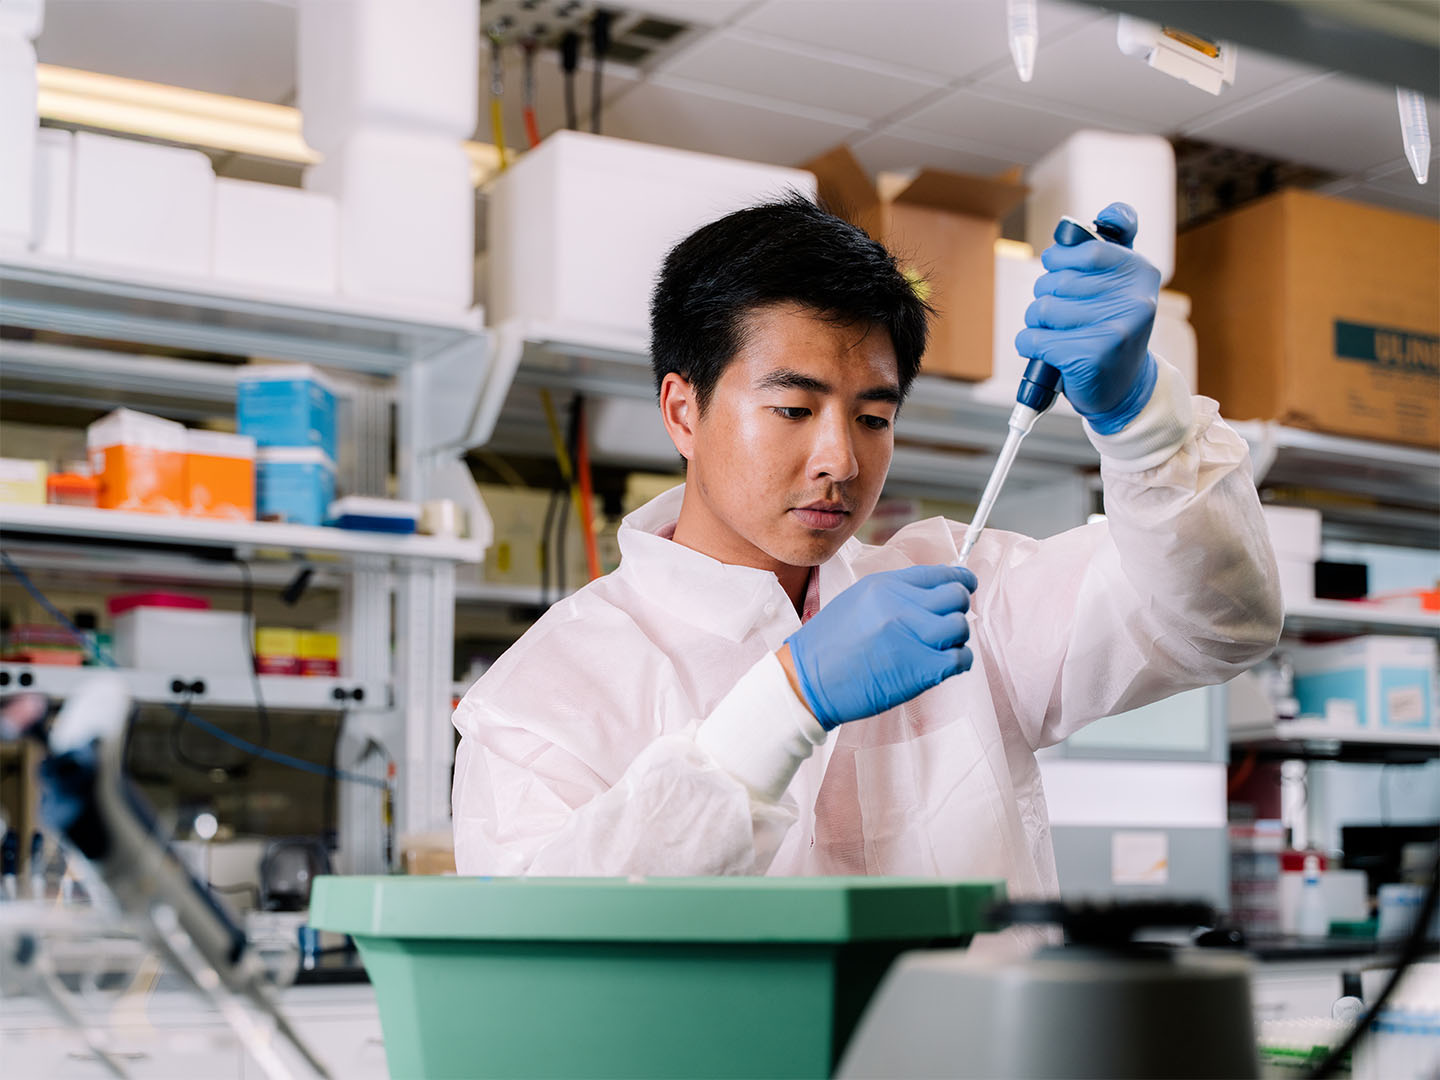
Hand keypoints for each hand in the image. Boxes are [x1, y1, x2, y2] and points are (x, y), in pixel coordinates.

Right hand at [781, 564, 976, 729]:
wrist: (807, 681)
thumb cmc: (828, 646)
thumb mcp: (857, 601)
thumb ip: (895, 593)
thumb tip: (933, 591)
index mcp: (885, 586)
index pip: (940, 573)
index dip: (960, 581)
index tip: (964, 587)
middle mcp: (901, 605)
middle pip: (957, 595)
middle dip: (957, 608)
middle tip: (944, 623)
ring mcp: (912, 636)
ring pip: (961, 626)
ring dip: (955, 639)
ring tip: (937, 648)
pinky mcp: (920, 668)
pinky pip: (960, 658)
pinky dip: (957, 662)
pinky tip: (939, 666)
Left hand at [1015, 202, 1160, 434]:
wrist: (1124, 389)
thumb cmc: (1111, 330)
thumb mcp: (1118, 285)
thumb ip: (1106, 249)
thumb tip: (1085, 221)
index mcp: (1140, 272)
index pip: (1087, 249)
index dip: (1061, 257)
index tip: (1058, 266)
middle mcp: (1135, 298)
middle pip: (1056, 280)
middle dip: (1044, 296)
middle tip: (1059, 314)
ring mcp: (1116, 328)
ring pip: (1041, 309)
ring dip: (1036, 324)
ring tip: (1055, 334)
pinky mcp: (1092, 356)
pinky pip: (1034, 339)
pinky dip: (1030, 345)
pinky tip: (1046, 353)